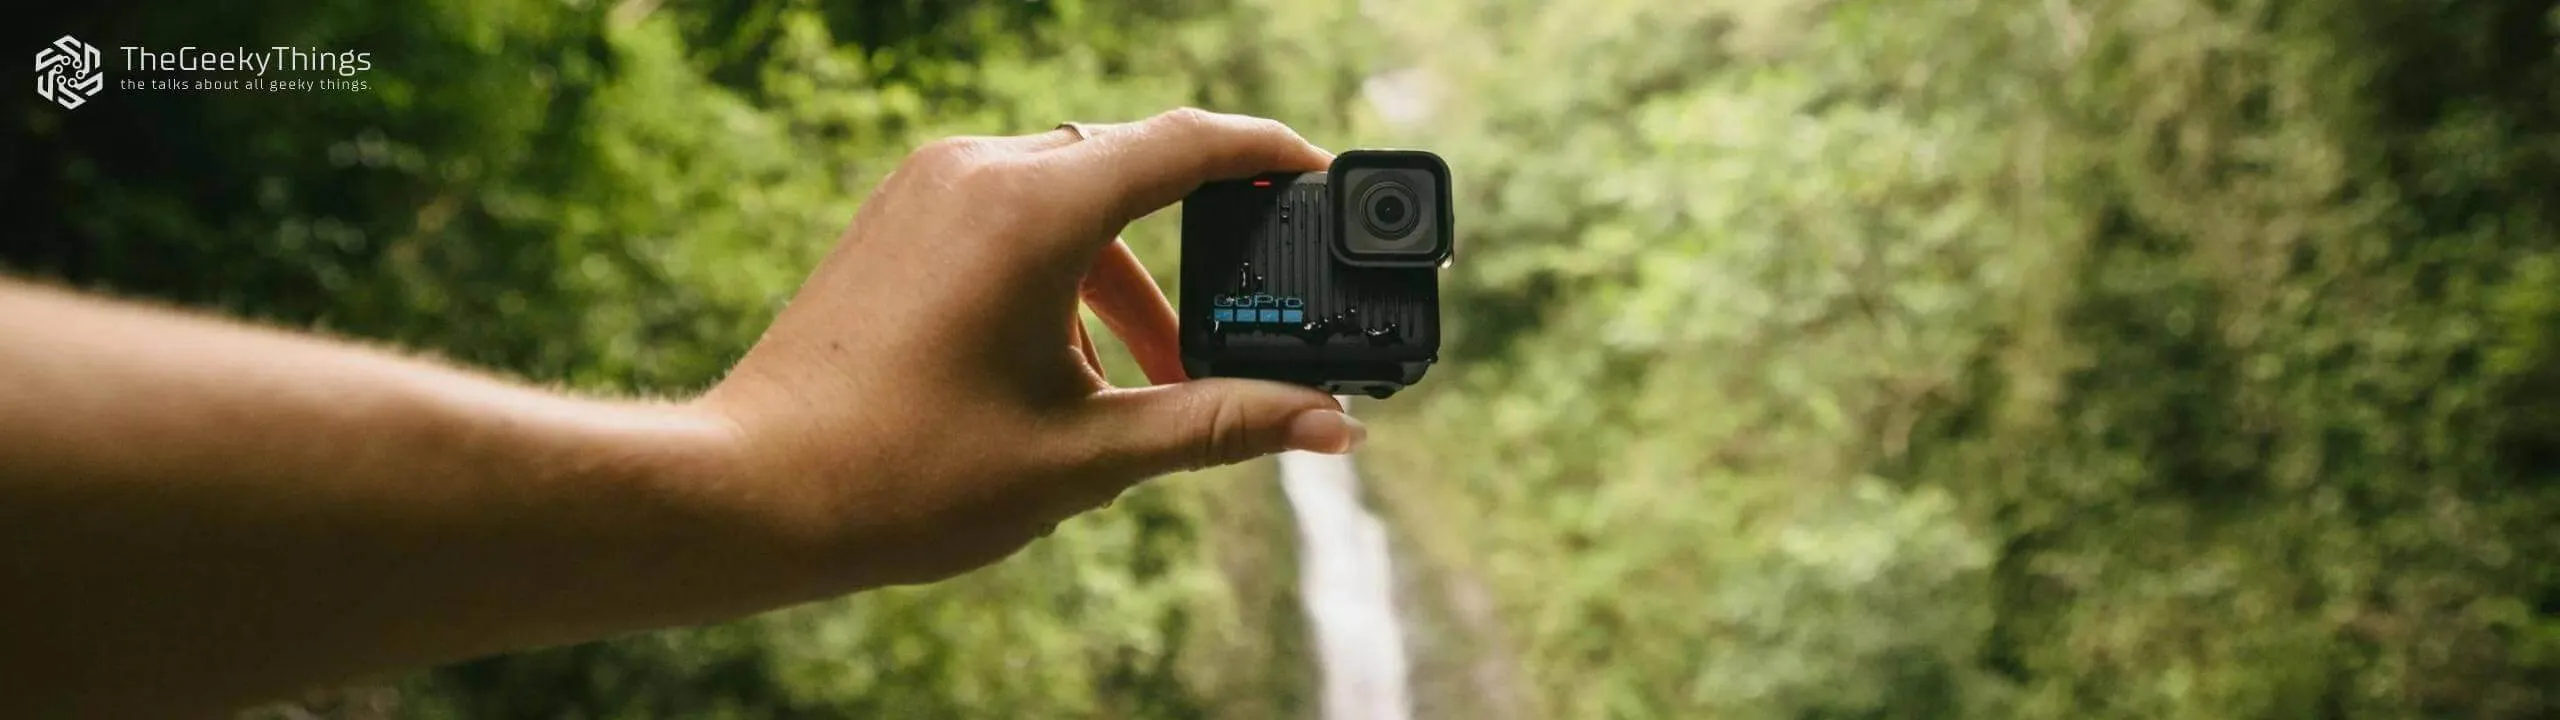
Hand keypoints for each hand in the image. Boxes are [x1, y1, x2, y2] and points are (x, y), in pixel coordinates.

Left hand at [697, 108, 1366, 591]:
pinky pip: (1013, 213)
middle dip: (1199, 243)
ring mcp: (929, 185)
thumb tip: (1333, 426)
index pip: (1187, 144)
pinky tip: (1067, 367)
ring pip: (1072, 197)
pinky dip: (1064, 272)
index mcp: (1033, 210)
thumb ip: (1219, 424)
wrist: (752, 491)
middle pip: (1130, 168)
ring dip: (1126, 279)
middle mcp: (979, 170)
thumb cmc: (907, 476)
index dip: (1271, 153)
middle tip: (1252, 311)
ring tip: (1150, 381)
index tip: (1323, 175)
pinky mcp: (899, 214)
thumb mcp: (1087, 455)